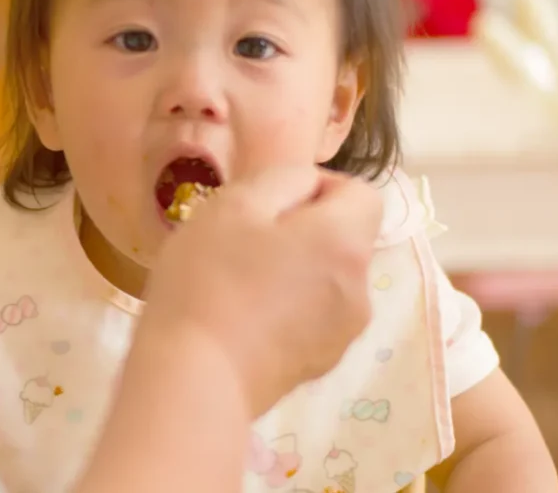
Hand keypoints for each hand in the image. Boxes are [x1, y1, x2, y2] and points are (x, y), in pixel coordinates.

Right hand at [144, 166, 381, 416]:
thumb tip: (308, 186)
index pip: (363, 194)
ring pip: (328, 279)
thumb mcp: (235, 204)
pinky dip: (289, 308)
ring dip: (296, 270)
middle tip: (245, 241)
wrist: (194, 377)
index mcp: (345, 242)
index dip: (321, 187)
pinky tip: (244, 318)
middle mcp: (360, 288)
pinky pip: (314, 317)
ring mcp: (343, 333)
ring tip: (240, 282)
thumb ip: (283, 179)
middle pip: (344, 239)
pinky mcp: (319, 364)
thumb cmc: (210, 279)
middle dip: (304, 230)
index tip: (272, 203)